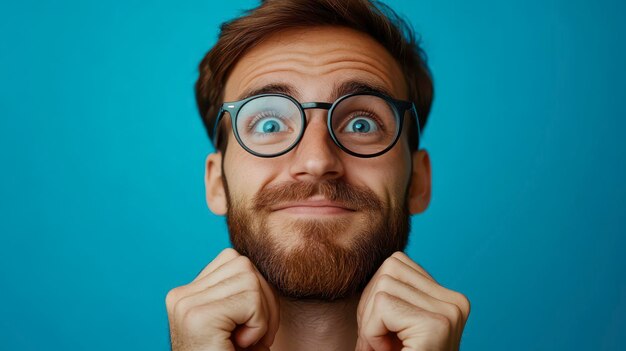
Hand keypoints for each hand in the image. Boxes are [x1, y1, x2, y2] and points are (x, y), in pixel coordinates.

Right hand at [165, 248, 279, 350]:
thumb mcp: (238, 322)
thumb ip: (242, 292)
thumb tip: (261, 263)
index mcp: (186, 294)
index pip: (234, 262)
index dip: (255, 292)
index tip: (249, 326)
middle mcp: (180, 295)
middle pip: (244, 266)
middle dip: (264, 301)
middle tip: (253, 338)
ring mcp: (185, 304)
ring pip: (250, 279)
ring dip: (263, 315)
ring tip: (246, 342)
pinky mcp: (196, 316)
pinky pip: (251, 299)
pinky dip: (259, 324)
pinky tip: (241, 345)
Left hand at [355, 252, 469, 350]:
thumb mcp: (393, 327)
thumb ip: (388, 295)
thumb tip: (365, 264)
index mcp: (449, 298)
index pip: (396, 264)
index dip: (378, 298)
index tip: (388, 332)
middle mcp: (456, 302)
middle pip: (389, 269)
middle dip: (372, 307)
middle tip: (384, 343)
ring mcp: (450, 311)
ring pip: (383, 285)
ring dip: (372, 322)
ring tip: (389, 349)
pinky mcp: (437, 325)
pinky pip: (383, 306)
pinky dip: (373, 332)